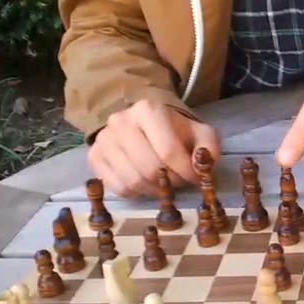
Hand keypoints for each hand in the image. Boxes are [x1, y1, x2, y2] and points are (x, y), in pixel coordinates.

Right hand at [89, 99, 220, 196]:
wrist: (143, 125)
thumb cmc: (175, 132)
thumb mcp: (199, 133)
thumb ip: (208, 148)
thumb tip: (201, 167)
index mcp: (148, 110)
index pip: (168, 151)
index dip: (185, 172)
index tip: (195, 179)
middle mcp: (120, 122)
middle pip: (149, 168)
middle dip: (170, 182)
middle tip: (179, 181)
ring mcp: (104, 140)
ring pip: (133, 181)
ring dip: (154, 190)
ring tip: (163, 182)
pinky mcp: (94, 157)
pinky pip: (118, 188)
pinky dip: (137, 193)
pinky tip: (146, 184)